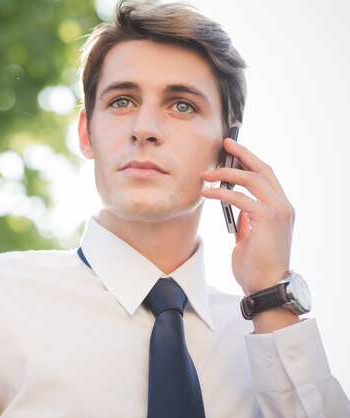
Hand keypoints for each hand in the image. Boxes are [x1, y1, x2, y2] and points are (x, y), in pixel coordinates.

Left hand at [201, 138, 294, 294]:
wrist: (265, 286)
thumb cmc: (257, 265)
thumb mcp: (250, 236)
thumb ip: (247, 220)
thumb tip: (236, 209)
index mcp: (280, 208)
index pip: (266, 176)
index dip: (250, 161)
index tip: (233, 151)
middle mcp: (283, 206)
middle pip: (263, 170)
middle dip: (243, 154)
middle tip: (224, 144)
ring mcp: (278, 211)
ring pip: (252, 179)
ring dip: (226, 173)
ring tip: (206, 174)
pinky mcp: (268, 219)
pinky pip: (240, 198)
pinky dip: (221, 192)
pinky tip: (206, 192)